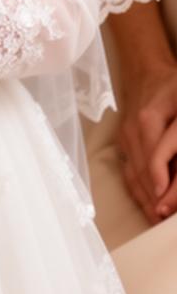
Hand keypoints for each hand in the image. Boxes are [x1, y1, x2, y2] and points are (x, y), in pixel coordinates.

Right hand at [117, 62, 176, 224]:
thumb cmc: (171, 86)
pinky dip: (138, 193)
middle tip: (167, 221)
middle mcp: (136, 128)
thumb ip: (175, 138)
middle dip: (156, 200)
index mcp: (151, 117)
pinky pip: (128, 172)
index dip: (162, 182)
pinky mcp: (123, 141)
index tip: (167, 206)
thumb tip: (175, 172)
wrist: (145, 71)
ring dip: (147, 201)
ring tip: (159, 221)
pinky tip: (149, 208)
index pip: (155, 157)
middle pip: (144, 171)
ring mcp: (127, 136)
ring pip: (134, 175)